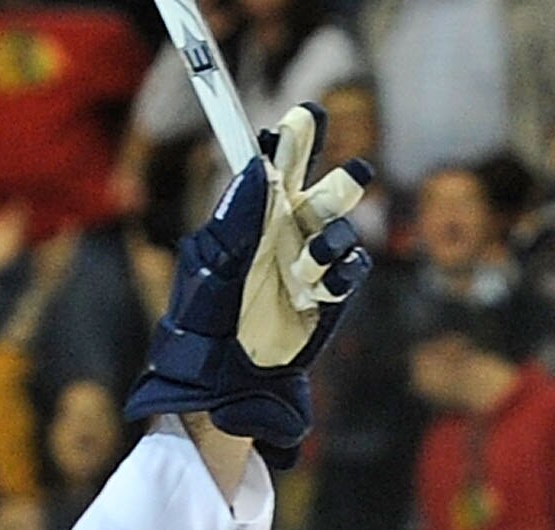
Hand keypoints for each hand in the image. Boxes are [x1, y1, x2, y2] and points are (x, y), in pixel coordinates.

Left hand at [125, 102, 371, 458]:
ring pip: (338, 230)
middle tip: (354, 171)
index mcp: (255, 219)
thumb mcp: (209, 269)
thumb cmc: (201, 325)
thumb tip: (258, 168)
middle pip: (321, 190)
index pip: (279, 167)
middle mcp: (286, 236)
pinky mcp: (328, 300)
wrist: (218, 385)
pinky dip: (343, 272)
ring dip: (329, 240)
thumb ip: (235, 219)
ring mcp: (310, 267)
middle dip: (336, 178)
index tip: (304, 119)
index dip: (293, 141)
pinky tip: (324, 281)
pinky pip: (350, 272)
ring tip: (309, 261)